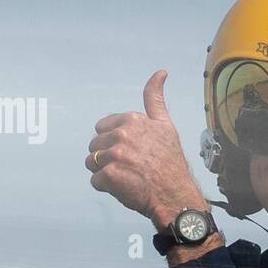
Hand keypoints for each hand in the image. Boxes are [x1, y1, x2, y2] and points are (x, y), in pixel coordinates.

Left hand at [87, 70, 211, 232]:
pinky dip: (107, 187)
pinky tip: (124, 187)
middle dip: (107, 156)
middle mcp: (122, 135)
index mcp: (132, 120)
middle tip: (130, 166)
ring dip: (106, 172)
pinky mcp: (109, 176)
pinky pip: (95, 180)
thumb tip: (160, 73)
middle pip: (95, 145)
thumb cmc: (171, 163)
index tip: (132, 151)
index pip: (102, 127)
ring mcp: (114, 156)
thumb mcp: (165, 126)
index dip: (114, 141)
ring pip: (92, 162)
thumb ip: (155, 99)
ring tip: (127, 177)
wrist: (176, 195)